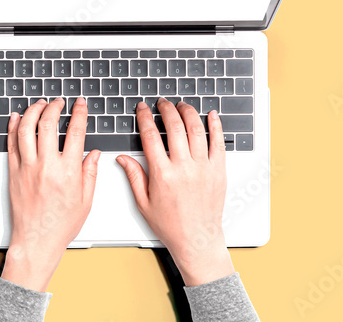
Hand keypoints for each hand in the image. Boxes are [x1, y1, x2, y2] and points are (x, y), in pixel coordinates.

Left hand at [1, 97, 99, 291]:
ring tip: (40, 104)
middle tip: (59, 102)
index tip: (80, 104)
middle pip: (48, 124)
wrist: (36, 240)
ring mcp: (27, 168)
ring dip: (33, 111)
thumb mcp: (86, 200)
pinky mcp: (14, 172)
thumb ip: (90, 173)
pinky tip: (18, 117)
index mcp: (68, 172)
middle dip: (54, 107)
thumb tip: (94, 153)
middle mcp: (46, 166)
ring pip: (26, 129)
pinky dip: (13, 126)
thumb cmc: (60, 225)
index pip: (75, 132)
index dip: (79, 113)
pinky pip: (11, 143)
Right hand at [117, 98, 234, 285]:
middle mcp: (184, 168)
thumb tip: (123, 158)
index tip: (143, 109)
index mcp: (163, 175)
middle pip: (174, 127)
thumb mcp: (144, 203)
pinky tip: (211, 115)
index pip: (151, 137)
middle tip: (162, 103)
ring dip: (188, 113)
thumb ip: (134, 176)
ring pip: (196, 130)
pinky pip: (219, 142)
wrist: (197, 239)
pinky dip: (216, 126)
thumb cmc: (171, 225)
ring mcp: (203, 168)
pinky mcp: (219, 171)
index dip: (145, 118)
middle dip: (166, 110)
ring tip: (182, 106)